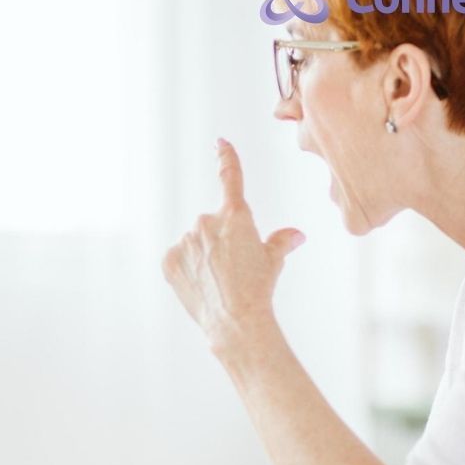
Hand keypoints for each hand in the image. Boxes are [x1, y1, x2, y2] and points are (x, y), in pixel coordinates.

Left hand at [161, 140, 303, 352]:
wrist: (235, 321)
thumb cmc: (259, 290)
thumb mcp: (273, 262)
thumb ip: (280, 242)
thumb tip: (295, 235)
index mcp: (235, 216)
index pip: (231, 178)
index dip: (226, 157)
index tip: (220, 143)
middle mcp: (206, 221)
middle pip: (213, 225)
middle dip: (221, 241)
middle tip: (234, 269)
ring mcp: (185, 240)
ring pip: (195, 243)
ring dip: (204, 256)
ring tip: (218, 282)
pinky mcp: (169, 260)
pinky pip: (178, 258)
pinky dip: (187, 269)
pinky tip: (200, 286)